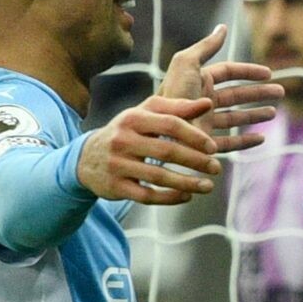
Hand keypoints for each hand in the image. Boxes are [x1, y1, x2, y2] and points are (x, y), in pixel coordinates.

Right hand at [77, 96, 221, 204]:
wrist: (86, 158)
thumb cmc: (126, 133)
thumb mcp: (145, 115)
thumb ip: (176, 108)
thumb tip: (207, 103)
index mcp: (132, 118)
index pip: (170, 124)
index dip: (195, 136)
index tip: (214, 147)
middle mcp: (123, 140)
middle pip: (166, 151)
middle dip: (196, 161)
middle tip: (217, 168)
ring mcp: (117, 164)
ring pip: (158, 176)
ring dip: (188, 183)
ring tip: (209, 186)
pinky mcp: (115, 187)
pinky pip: (147, 196)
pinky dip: (170, 198)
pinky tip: (187, 196)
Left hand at [158, 23, 282, 153]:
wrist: (162, 128)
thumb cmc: (174, 94)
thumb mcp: (187, 62)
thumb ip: (206, 46)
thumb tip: (223, 27)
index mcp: (199, 80)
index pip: (228, 72)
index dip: (248, 71)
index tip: (268, 73)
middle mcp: (203, 101)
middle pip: (236, 95)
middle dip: (259, 93)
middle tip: (281, 92)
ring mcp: (205, 122)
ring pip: (236, 118)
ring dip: (255, 115)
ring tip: (274, 113)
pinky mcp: (206, 143)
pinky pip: (230, 142)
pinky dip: (246, 141)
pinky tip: (261, 138)